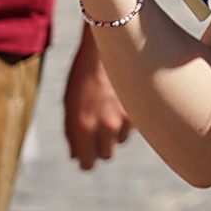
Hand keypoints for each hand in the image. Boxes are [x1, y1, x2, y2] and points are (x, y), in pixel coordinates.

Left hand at [64, 27, 132, 168]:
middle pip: (107, 155)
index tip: (86, 155)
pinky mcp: (140, 110)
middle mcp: (105, 126)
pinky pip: (133, 125)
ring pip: (121, 140)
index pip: (88, 164)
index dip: (86, 160)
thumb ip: (71, 132)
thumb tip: (76, 156)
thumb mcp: (69, 103)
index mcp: (83, 126)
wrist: (110, 47)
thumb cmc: (84, 74)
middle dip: (101, 147)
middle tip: (97, 131)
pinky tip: (120, 101)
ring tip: (109, 110)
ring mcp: (125, 118)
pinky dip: (128, 119)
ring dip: (116, 132)